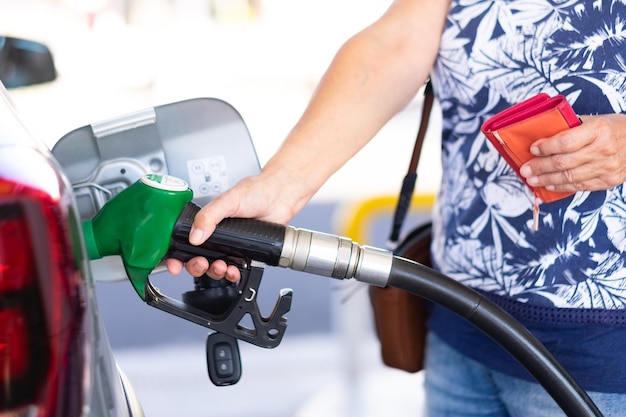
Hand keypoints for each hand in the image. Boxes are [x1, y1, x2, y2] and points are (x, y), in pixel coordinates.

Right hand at [165, 173, 303, 281]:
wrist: (281, 196)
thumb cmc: (257, 191)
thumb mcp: (228, 200)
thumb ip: (209, 216)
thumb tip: (195, 235)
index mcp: (207, 221)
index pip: (185, 241)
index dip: (177, 255)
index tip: (174, 265)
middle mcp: (217, 234)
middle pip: (197, 259)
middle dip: (196, 267)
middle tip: (201, 264)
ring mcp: (231, 245)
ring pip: (214, 267)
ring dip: (214, 271)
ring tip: (221, 266)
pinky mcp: (245, 253)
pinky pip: (233, 269)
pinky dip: (231, 274)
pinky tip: (234, 270)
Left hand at [519, 113, 625, 192]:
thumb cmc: (613, 129)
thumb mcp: (595, 120)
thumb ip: (571, 127)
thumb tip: (541, 134)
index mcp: (599, 130)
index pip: (565, 142)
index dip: (546, 147)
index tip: (532, 149)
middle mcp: (604, 149)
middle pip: (563, 162)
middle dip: (540, 167)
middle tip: (525, 169)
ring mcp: (607, 167)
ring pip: (569, 177)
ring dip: (546, 180)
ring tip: (532, 180)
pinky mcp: (608, 181)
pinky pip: (580, 186)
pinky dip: (561, 187)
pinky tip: (549, 185)